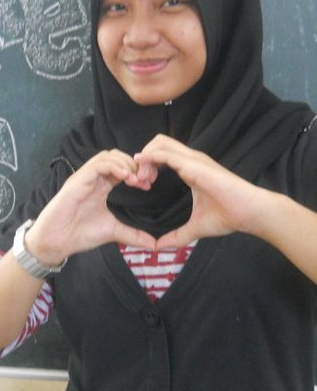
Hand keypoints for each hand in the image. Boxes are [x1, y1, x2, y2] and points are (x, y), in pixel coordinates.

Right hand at [26, 149, 155, 262]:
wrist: (56, 242)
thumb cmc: (79, 234)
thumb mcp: (113, 232)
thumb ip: (133, 235)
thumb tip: (154, 245)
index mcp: (101, 186)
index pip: (121, 167)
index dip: (137, 171)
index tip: (148, 185)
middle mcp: (93, 178)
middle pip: (116, 156)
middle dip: (133, 164)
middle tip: (144, 180)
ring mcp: (84, 177)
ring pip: (107, 156)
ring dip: (125, 164)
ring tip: (135, 179)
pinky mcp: (78, 181)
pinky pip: (98, 165)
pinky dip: (114, 167)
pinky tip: (125, 177)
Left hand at [134, 135, 268, 248]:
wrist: (250, 213)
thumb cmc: (229, 216)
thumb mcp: (195, 227)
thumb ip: (177, 236)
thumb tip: (159, 248)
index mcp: (190, 168)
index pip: (162, 154)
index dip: (148, 165)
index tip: (142, 185)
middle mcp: (190, 159)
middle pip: (158, 142)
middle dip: (143, 157)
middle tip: (140, 181)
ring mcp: (193, 159)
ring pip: (160, 143)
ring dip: (145, 158)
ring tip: (143, 181)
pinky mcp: (195, 164)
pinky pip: (166, 154)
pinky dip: (151, 160)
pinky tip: (145, 176)